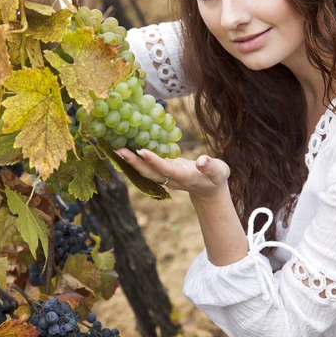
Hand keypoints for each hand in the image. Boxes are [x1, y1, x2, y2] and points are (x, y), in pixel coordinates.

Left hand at [115, 148, 229, 198]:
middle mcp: (171, 178)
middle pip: (149, 171)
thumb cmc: (216, 178)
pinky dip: (135, 158)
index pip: (166, 169)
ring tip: (116, 148)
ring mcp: (165, 176)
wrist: (208, 190)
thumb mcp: (220, 172)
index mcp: (184, 177)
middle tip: (118, 150)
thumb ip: (211, 166)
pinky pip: (146, 165)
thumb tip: (201, 161)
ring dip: (130, 161)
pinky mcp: (162, 171)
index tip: (142, 151)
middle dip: (134, 162)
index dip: (154, 161)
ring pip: (145, 170)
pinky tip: (126, 146)